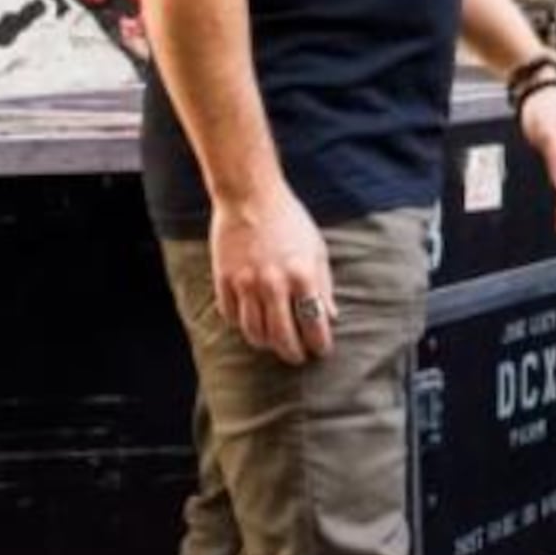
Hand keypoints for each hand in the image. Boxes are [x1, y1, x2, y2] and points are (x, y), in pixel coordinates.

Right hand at [211, 183, 332, 364]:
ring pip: (254, 333)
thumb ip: (324, 286)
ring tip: (274, 343)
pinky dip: (241, 324)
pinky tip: (251, 322)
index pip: (313, 325)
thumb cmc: (289, 221)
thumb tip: (331, 317)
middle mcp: (274, 284)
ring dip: (266, 344)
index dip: (319, 345)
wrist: (251, 197)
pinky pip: (231, 315)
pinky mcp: (224, 279)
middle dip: (293, 354)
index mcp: (302, 276)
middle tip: (298, 357)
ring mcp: (246, 283)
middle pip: (282, 337)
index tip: (321, 351)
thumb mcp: (317, 250)